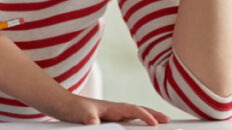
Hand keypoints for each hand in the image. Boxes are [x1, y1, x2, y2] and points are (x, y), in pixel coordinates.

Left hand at [53, 95, 170, 125]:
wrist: (62, 105)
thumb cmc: (72, 108)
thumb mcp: (80, 114)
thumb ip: (89, 118)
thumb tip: (95, 123)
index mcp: (112, 107)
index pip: (133, 110)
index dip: (145, 116)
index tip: (155, 123)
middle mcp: (115, 109)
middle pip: (138, 110)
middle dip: (154, 114)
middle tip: (168, 120)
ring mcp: (113, 113)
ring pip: (135, 115)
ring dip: (148, 117)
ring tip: (161, 122)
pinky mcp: (109, 119)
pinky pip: (128, 120)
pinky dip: (138, 122)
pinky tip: (141, 127)